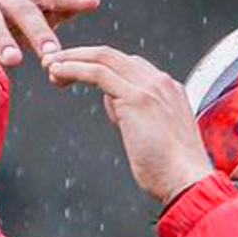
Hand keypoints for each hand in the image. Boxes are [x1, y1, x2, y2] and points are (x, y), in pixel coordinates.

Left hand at [42, 46, 213, 204]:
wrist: (187, 181)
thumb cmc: (172, 171)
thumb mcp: (155, 137)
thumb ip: (136, 116)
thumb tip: (115, 107)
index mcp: (170, 91)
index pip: (129, 66)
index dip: (99, 65)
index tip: (78, 72)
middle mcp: (161, 83)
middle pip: (115, 55)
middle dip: (81, 55)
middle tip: (55, 62)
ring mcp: (150, 88)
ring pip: (104, 57)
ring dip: (72, 58)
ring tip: (50, 66)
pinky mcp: (136, 98)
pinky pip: (98, 72)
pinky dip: (74, 68)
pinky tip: (57, 72)